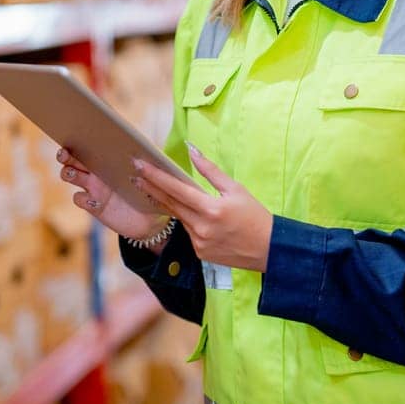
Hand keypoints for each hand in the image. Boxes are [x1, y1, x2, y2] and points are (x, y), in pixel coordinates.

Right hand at [56, 147, 168, 243]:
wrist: (150, 217)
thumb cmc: (148, 188)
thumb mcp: (149, 170)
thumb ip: (144, 158)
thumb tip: (139, 151)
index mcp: (106, 159)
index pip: (87, 146)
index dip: (77, 139)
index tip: (73, 133)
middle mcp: (95, 172)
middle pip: (71, 159)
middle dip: (65, 155)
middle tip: (64, 153)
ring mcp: (92, 188)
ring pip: (70, 175)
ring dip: (68, 173)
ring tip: (73, 173)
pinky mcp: (94, 206)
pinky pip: (79, 199)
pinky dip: (82, 198)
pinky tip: (92, 199)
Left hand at [132, 145, 273, 272]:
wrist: (269, 250)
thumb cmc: (255, 215)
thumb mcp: (235, 188)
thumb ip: (210, 170)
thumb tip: (192, 150)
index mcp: (211, 209)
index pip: (176, 189)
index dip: (155, 177)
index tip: (140, 166)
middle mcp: (201, 228)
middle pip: (170, 204)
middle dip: (152, 188)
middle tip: (136, 175)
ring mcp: (199, 243)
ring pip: (179, 218)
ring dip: (171, 204)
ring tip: (158, 189)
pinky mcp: (200, 253)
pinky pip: (188, 232)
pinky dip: (188, 221)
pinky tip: (194, 215)